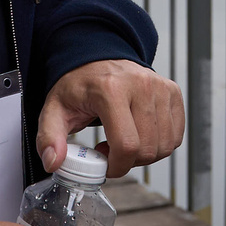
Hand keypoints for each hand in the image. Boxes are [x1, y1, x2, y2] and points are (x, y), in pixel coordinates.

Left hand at [37, 59, 182, 174]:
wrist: (97, 60)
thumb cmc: (78, 86)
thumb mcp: (54, 110)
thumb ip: (49, 137)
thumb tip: (54, 162)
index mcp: (111, 89)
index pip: (127, 145)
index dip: (117, 166)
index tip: (105, 164)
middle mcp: (140, 85)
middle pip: (147, 149)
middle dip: (129, 161)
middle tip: (112, 150)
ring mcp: (160, 87)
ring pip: (164, 146)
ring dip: (145, 154)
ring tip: (125, 140)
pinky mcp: (172, 92)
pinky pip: (175, 135)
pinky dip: (160, 143)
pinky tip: (141, 134)